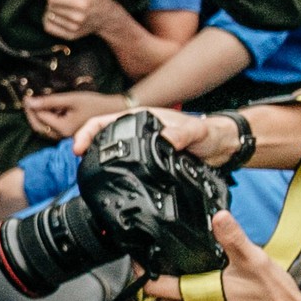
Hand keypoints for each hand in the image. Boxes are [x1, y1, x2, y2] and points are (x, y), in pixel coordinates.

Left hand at [23, 90, 130, 138]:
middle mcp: (63, 136)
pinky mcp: (68, 134)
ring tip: (37, 101)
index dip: (31, 106)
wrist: (114, 111)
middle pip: (38, 126)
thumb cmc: (95, 104)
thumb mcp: (71, 99)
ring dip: (38, 115)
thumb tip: (29, 101)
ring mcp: (65, 137)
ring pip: (44, 128)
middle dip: (31, 113)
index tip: (26, 96)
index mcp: (63, 129)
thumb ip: (49, 101)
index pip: (40, 118)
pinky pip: (52, 128)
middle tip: (27, 99)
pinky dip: (48, 118)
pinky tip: (50, 107)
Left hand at [41, 0, 129, 40]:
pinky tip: (56, 16)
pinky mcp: (71, 36)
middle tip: (62, 0)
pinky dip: (49, 20)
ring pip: (48, 17)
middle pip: (50, 7)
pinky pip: (49, 27)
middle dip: (52, 2)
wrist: (107, 17)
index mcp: (81, 3)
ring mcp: (74, 28)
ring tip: (61, 8)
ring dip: (51, 11)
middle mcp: (77, 17)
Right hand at [73, 105, 242, 166]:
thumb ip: (182, 134)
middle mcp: (137, 132)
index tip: (79, 147)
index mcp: (141, 119)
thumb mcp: (196, 131)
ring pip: (111, 152)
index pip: (104, 121)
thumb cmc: (209, 133)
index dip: (87, 132)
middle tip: (79, 162)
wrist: (221, 148)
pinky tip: (111, 181)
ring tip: (89, 172)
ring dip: (97, 160)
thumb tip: (165, 140)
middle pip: (102, 137)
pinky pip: (125, 165)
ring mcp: (141, 148)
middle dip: (86, 147)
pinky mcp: (147, 162)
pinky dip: (113, 170)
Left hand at [142, 211, 300, 300]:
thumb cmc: (274, 297)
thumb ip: (233, 238)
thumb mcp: (253, 260)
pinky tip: (180, 291)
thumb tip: (219, 216)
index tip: (133, 257)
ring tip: (152, 275)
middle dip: (141, 284)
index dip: (138, 272)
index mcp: (196, 297)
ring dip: (156, 296)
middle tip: (139, 264)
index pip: (152, 287)